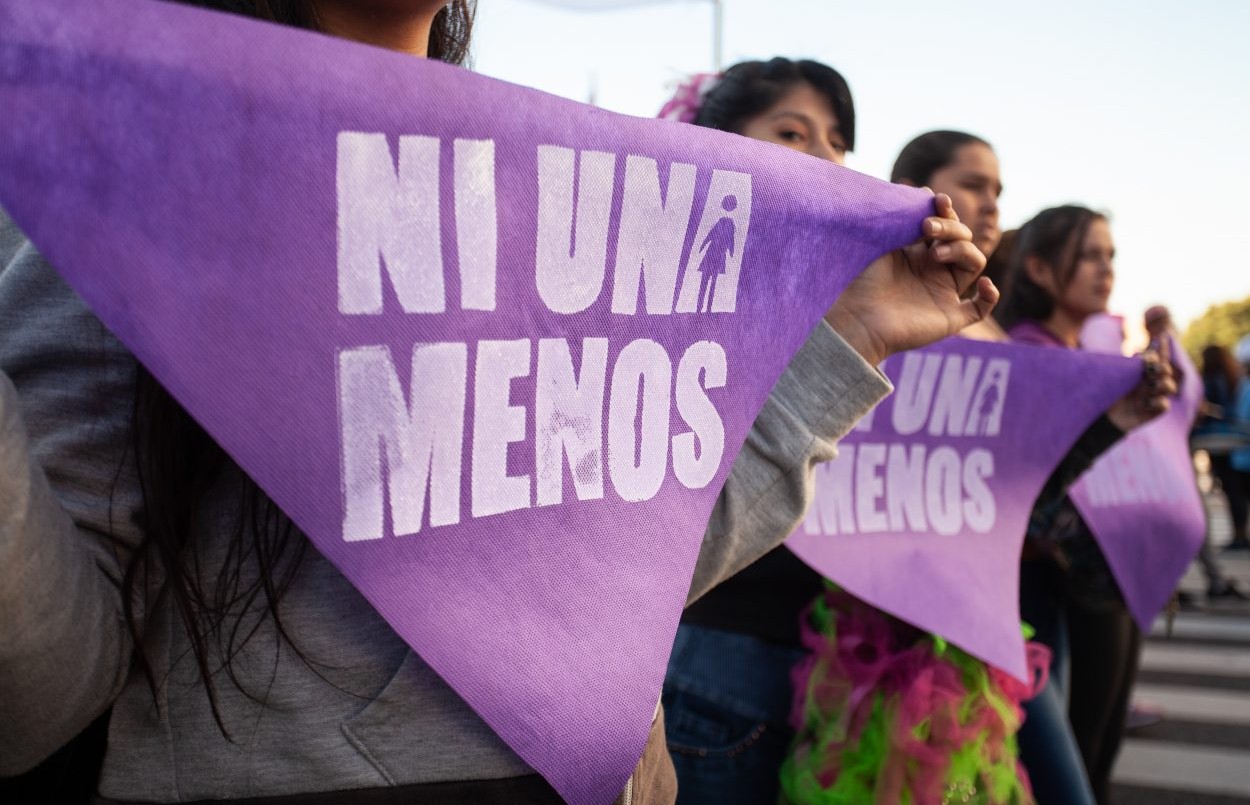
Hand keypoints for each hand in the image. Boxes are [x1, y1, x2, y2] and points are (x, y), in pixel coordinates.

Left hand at [824, 194, 997, 365]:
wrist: (856, 320)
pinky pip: (981, 308)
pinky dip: (989, 295)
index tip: (935, 199)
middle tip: (926, 227)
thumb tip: (924, 192)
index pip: (945, 227)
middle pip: (962, 240)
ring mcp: (943, 294)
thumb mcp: (882, 245)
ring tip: (935, 253)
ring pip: (974, 262)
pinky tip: (985, 284)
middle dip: (950, 227)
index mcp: (918, 253)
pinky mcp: (950, 318)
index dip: (945, 211)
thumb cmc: (861, 282)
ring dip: (961, 250)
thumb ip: (903, 221)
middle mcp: (933, 271)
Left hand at [1107, 339, 1177, 430]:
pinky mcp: (1155, 410)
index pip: (1156, 357)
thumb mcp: (1115, 377)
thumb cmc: (1108, 394)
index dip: (1162, 346)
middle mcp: (1151, 381)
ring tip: (1151, 385)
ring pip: (1169, 386)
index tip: (1164, 335)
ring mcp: (1154, 395)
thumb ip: (1127, 367)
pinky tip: (1146, 403)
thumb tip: (1140, 353)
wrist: (1105, 416)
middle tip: (1151, 369)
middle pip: (1165, 370)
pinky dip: (1157, 402)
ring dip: (1162, 384)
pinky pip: (1164, 405)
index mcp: (1142, 371)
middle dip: (1161, 367)